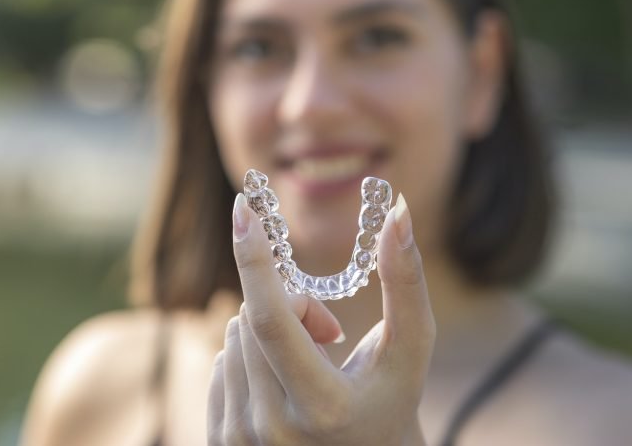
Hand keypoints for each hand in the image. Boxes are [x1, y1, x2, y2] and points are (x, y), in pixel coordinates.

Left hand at [207, 192, 434, 445]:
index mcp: (323, 406)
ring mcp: (242, 440)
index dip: (255, 259)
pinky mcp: (221, 441)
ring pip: (234, 334)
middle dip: (292, 304)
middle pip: (254, 317)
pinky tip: (283, 383)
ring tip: (311, 363)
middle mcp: (274, 428)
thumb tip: (398, 209)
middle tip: (330, 334)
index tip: (242, 209)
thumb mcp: (410, 346)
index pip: (272, 319)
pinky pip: (222, 359)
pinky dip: (250, 355)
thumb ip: (406, 280)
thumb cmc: (392, 398)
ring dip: (270, 331)